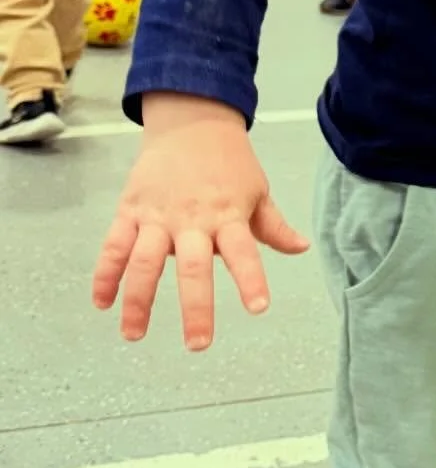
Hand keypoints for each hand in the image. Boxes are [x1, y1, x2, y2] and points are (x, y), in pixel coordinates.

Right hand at [91, 93, 308, 350]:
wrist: (191, 122)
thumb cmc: (229, 162)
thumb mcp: (257, 191)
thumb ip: (273, 226)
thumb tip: (302, 248)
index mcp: (229, 215)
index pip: (244, 252)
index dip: (251, 279)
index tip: (258, 308)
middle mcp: (192, 219)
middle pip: (193, 267)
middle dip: (196, 308)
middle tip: (198, 344)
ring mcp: (158, 216)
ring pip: (145, 262)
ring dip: (138, 300)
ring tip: (135, 335)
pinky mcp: (130, 210)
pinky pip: (114, 246)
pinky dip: (105, 274)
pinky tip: (101, 303)